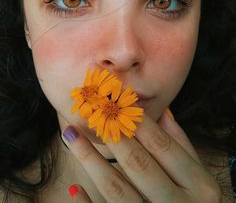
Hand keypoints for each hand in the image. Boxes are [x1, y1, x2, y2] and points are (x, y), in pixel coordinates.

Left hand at [59, 110, 221, 202]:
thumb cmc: (195, 201)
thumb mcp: (197, 175)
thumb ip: (181, 144)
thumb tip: (162, 111)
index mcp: (199, 186)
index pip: (163, 146)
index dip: (139, 122)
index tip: (118, 102)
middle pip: (139, 164)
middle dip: (113, 135)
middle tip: (91, 113)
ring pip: (116, 189)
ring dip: (90, 159)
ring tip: (70, 134)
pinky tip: (74, 188)